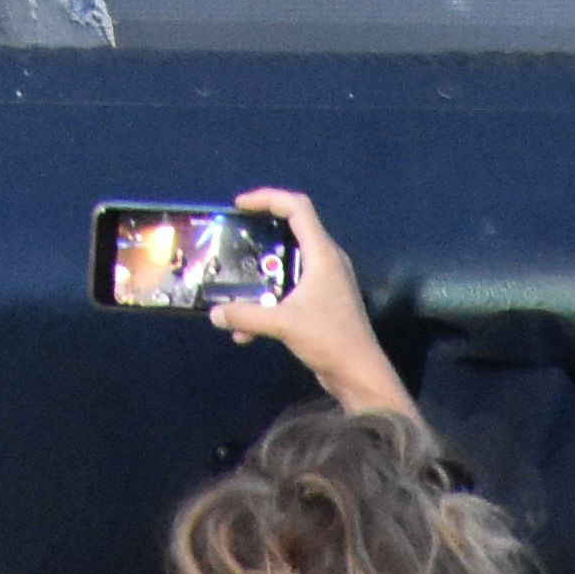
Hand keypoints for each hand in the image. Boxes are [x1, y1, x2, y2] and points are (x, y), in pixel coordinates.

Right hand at [209, 187, 409, 415]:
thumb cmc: (329, 338)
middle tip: (235, 236)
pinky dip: (270, 300)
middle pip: (294, 230)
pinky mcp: (324, 304)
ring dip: (263, 273)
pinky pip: (292, 289)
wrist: (360, 375)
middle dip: (262, 232)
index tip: (239, 205)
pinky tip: (248, 330)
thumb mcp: (283, 324)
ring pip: (290, 263)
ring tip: (237, 283)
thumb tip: (214, 314)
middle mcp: (327, 262)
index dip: (267, 198)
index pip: (297, 207)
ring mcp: (327, 283)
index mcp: (322, 254)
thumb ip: (246, 315)